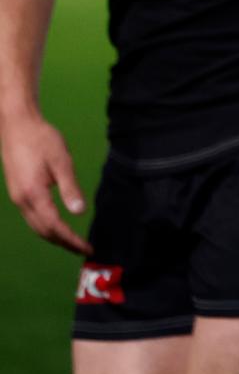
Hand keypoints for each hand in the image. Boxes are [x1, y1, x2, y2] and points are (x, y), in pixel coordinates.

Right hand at [1, 113, 91, 253]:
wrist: (17, 124)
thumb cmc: (41, 139)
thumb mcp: (61, 160)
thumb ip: (70, 187)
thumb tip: (80, 211)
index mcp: (33, 194)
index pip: (54, 226)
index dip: (71, 240)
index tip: (87, 247)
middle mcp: (22, 201)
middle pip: (43, 231)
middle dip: (64, 243)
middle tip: (83, 248)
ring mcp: (17, 198)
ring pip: (36, 226)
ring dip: (54, 237)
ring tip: (73, 241)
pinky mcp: (17, 192)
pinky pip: (32, 217)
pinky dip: (46, 226)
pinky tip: (57, 224)